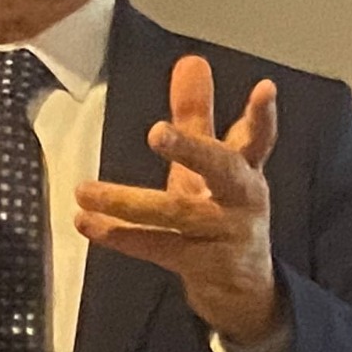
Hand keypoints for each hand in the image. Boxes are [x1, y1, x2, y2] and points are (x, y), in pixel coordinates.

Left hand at [75, 55, 279, 344]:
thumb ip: (197, 114)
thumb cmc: (222, 213)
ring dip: (128, 203)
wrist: (243, 291)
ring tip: (86, 191)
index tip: (265, 89)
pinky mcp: (202, 264)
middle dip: (191, 148)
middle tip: (157, 132)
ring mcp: (224, 235)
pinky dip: (121, 236)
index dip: (262, 115)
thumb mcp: (210, 164)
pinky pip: (157, 247)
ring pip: (177, 214)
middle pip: (222, 169)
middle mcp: (241, 200)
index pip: (258, 137)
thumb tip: (191, 60)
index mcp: (245, 170)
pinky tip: (88, 222)